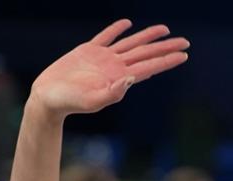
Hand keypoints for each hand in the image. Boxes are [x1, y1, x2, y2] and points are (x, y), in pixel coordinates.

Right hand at [29, 20, 188, 119]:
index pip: (149, 67)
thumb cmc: (68, 104)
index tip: (184, 54)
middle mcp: (114, 67)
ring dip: (148, 36)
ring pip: (131, 44)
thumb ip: (112, 93)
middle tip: (186, 42)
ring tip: (165, 29)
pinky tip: (127, 23)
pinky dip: (117, 29)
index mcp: (118, 78)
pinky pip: (106, 37)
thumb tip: (131, 79)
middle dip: (165, 47)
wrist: (47, 99)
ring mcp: (102, 59)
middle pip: (146, 54)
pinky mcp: (88, 51)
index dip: (167, 60)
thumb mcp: (90, 101)